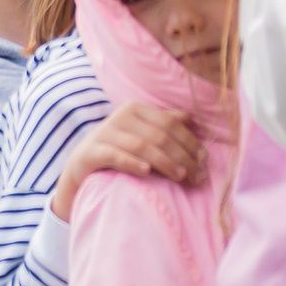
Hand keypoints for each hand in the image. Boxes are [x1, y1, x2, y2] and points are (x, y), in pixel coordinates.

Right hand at [51, 103, 209, 218]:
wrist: (81, 164)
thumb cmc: (118, 148)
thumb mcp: (141, 133)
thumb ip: (163, 123)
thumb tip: (189, 117)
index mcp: (136, 109)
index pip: (170, 123)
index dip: (190, 141)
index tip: (204, 160)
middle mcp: (121, 117)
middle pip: (159, 136)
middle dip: (183, 156)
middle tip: (198, 176)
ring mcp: (105, 133)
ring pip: (142, 146)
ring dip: (165, 162)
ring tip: (181, 176)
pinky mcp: (92, 152)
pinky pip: (115, 156)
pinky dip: (132, 163)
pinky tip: (146, 172)